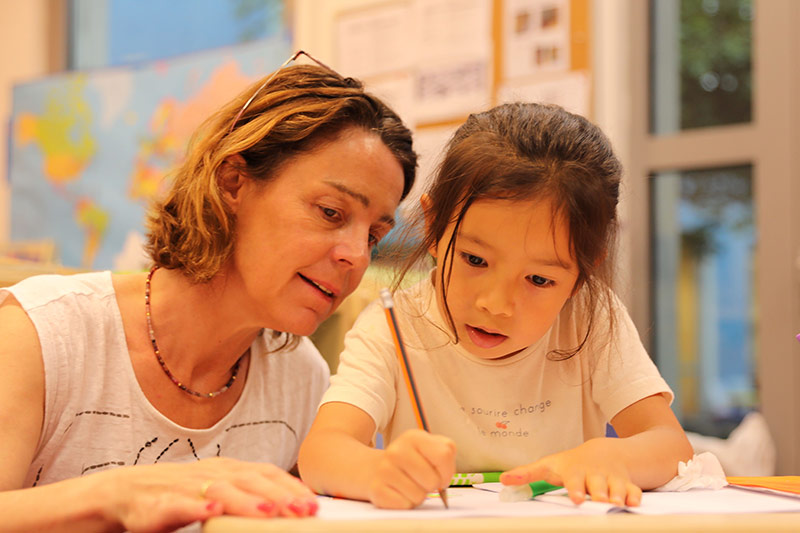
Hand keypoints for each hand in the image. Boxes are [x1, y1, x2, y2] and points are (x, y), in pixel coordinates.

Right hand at [101, 457, 317, 531]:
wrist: (125, 492)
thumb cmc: (180, 493)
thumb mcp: (219, 490)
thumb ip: (249, 495)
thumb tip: (289, 507)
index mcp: (228, 470)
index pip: (266, 474)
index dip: (290, 486)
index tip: (314, 502)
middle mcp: (212, 473)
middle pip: (251, 481)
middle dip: (280, 495)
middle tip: (304, 510)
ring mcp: (187, 486)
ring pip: (221, 492)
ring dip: (246, 501)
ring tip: (269, 511)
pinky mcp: (161, 504)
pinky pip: (181, 504)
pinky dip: (197, 506)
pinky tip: (211, 511)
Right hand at [366, 429, 455, 508]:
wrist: (377, 468)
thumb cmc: (412, 461)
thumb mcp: (431, 447)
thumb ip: (446, 454)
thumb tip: (443, 479)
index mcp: (413, 437)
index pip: (444, 455)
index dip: (447, 471)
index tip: (440, 473)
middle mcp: (397, 451)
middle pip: (433, 481)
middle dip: (432, 485)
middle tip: (421, 480)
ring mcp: (384, 470)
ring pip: (419, 496)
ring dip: (418, 495)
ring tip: (409, 485)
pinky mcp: (377, 489)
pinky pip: (405, 505)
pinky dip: (406, 503)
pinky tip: (398, 492)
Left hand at [500, 438, 641, 506]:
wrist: (604, 452)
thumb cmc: (571, 464)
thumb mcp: (549, 466)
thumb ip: (527, 474)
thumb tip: (503, 480)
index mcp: (574, 472)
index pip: (574, 481)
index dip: (575, 489)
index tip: (575, 498)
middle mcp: (594, 475)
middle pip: (597, 486)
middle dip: (598, 494)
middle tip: (598, 502)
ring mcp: (611, 479)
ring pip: (616, 488)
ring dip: (616, 495)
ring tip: (614, 503)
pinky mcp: (627, 484)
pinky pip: (634, 491)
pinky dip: (635, 496)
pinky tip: (633, 503)